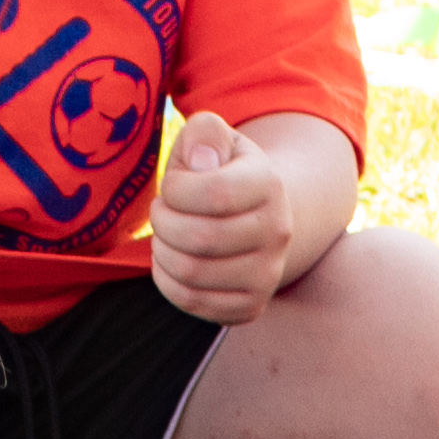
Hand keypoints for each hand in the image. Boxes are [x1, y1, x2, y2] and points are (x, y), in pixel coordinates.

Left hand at [148, 115, 297, 324]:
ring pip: (192, 273)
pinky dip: (167, 280)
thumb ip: (204, 132)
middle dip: (163, 223)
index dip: (175, 190)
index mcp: (269, 183)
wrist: (257, 216)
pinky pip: (192, 301)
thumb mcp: (214, 138)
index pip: (213, 193)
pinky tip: (172, 260)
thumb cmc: (221, 171)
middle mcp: (278, 232)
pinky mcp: (251, 306)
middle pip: (200, 238)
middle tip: (161, 212)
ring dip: (162, 251)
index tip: (172, 185)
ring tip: (166, 235)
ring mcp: (268, 274)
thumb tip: (201, 162)